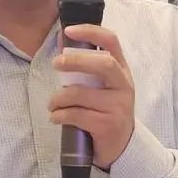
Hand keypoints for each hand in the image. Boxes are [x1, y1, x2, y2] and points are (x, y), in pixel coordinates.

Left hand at [49, 24, 134, 169]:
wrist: (121, 147)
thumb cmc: (105, 111)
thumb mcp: (102, 87)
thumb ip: (86, 68)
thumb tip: (62, 42)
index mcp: (122, 71)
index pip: (111, 42)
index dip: (90, 32)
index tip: (69, 30)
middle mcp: (124, 86)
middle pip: (103, 64)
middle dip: (75, 61)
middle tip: (56, 63)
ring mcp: (118, 106)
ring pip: (81, 94)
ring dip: (58, 98)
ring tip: (52, 104)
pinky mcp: (108, 125)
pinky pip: (76, 115)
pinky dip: (59, 115)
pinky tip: (56, 118)